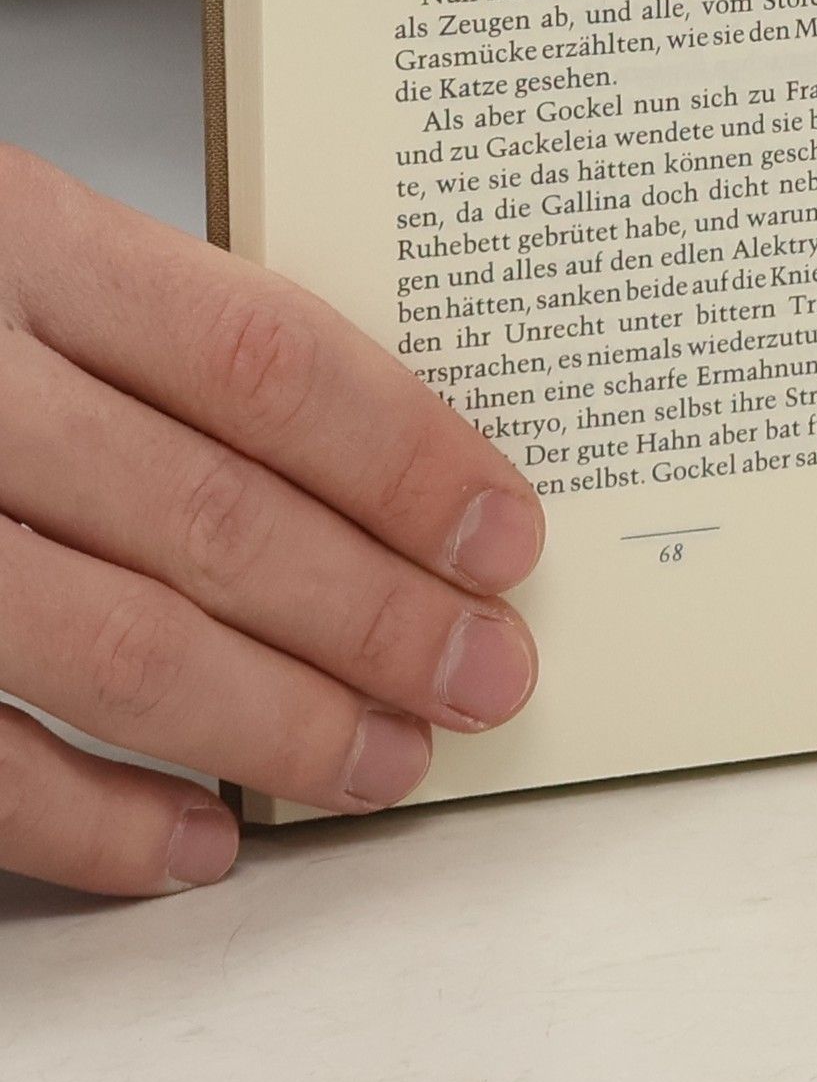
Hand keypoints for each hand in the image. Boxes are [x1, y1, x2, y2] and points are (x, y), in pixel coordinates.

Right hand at [0, 146, 543, 896]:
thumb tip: (388, 462)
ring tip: (391, 759)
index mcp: (19, 239)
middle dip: (375, 615)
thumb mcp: (21, 243)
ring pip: (112, 649)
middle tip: (487, 671)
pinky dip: (95, 821)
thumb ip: (162, 333)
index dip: (404, 457)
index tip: (503, 535)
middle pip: (212, 517)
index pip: (262, 359)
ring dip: (275, 726)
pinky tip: (202, 842)